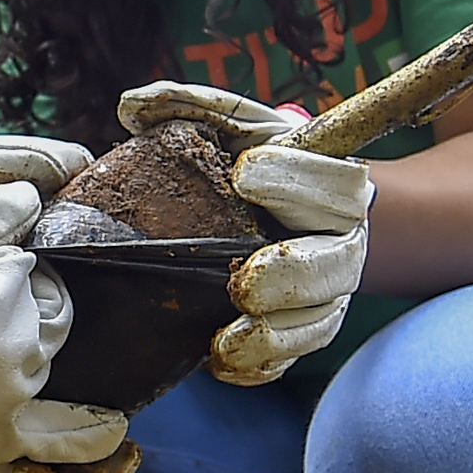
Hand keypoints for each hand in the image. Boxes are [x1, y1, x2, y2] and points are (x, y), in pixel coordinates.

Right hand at [0, 182, 127, 472]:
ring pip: (35, 372)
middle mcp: (8, 368)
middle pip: (39, 323)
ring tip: (37, 355)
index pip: (21, 273)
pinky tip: (111, 439)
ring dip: (33, 353)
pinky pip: (32, 442)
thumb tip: (30, 199)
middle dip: (17, 301)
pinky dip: (74, 441)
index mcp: (2, 316)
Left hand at [117, 81, 375, 383]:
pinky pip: (286, 362)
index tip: (244, 173)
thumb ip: (191, 106)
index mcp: (333, 187)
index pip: (336, 183)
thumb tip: (133, 107)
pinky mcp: (297, 336)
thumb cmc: (251, 164)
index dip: (296, 180)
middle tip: (244, 279)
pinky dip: (256, 366)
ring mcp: (323, 296)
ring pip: (317, 323)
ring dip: (275, 334)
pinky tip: (218, 359)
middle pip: (335, 265)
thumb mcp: (230, 126)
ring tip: (229, 333)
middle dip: (290, 274)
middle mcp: (340, 245)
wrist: (273, 216)